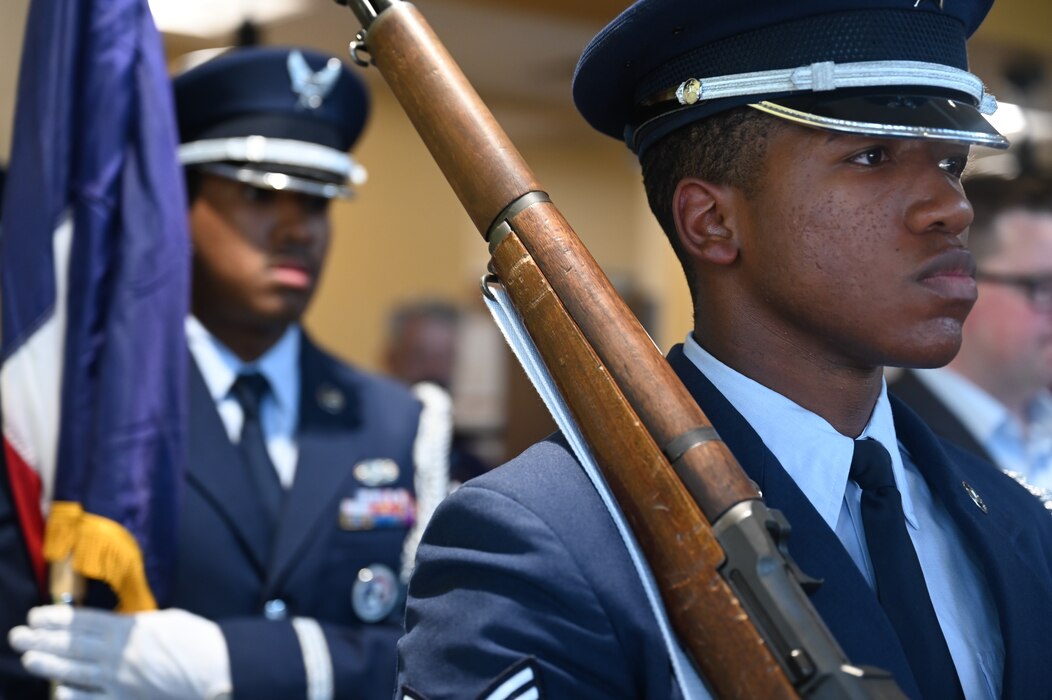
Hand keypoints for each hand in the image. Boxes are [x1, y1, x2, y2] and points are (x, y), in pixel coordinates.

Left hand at [9, 605, 231, 699]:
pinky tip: (59, 690)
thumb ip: (137, 625)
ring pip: (75, 672)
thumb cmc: (198, 642)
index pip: (84, 622)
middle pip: (72, 646)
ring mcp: (121, 681)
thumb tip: (118, 625)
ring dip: (49, 665)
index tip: (37, 615)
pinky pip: (92, 699)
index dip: (58, 619)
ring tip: (29, 658)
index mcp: (131, 630)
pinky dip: (73, 695)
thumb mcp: (166, 621)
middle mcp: (120, 655)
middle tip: (18, 636)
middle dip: (42, 640)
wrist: (219, 670)